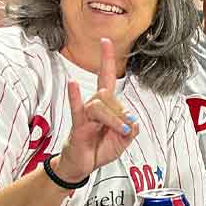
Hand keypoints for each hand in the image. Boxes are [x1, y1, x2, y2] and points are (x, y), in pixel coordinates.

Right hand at [58, 38, 138, 181]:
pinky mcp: (78, 125)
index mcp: (107, 106)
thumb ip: (131, 129)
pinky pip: (78, 109)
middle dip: (121, 112)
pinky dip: (75, 96)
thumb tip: (132, 121)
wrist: (85, 165)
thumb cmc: (100, 148)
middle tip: (126, 129)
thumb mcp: (124, 140)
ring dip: (113, 118)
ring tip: (119, 131)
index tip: (105, 40)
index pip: (107, 78)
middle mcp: (95, 106)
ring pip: (99, 105)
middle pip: (109, 96)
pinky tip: (73, 84)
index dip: (107, 60)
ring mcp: (85, 114)